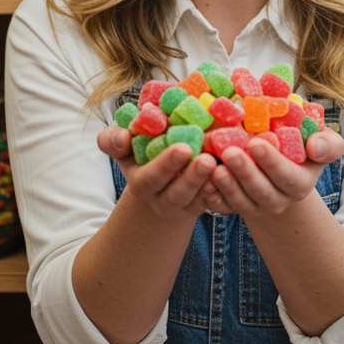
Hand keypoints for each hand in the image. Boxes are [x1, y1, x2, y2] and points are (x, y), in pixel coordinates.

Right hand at [97, 126, 219, 219]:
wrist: (162, 175)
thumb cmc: (141, 151)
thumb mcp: (124, 146)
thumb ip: (113, 140)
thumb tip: (121, 137)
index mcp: (141, 182)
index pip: (150, 178)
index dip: (165, 165)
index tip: (183, 148)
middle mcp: (161, 199)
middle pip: (176, 194)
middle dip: (191, 177)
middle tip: (207, 159)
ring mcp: (182, 206)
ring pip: (196, 201)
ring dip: (209, 185)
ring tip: (220, 166)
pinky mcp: (201, 207)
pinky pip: (212, 205)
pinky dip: (221, 193)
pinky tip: (230, 178)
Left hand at [207, 128, 343, 218]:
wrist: (279, 163)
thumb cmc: (301, 144)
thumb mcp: (322, 141)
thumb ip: (328, 144)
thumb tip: (315, 146)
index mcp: (300, 183)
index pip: (288, 176)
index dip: (272, 162)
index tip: (256, 142)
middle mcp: (279, 200)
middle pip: (262, 191)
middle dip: (245, 173)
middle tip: (229, 152)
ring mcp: (256, 206)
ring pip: (241, 202)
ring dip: (227, 186)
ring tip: (214, 167)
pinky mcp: (236, 207)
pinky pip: (224, 207)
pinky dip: (213, 196)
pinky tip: (203, 182)